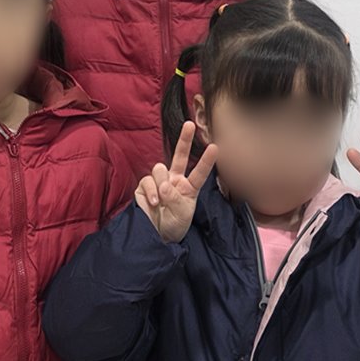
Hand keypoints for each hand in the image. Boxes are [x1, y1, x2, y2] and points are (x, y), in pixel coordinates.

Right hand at [135, 121, 218, 242]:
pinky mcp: (144, 187)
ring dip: (161, 183)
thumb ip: (176, 198)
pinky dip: (151, 191)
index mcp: (188, 187)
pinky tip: (154, 202)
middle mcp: (174, 181)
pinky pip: (147, 181)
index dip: (206, 161)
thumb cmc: (173, 226)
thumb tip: (164, 185)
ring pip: (159, 168)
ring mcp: (159, 182)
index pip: (199, 172)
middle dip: (184, 140)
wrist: (155, 236)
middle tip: (190, 124)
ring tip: (162, 200)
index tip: (215, 147)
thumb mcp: (182, 214)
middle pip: (180, 156)